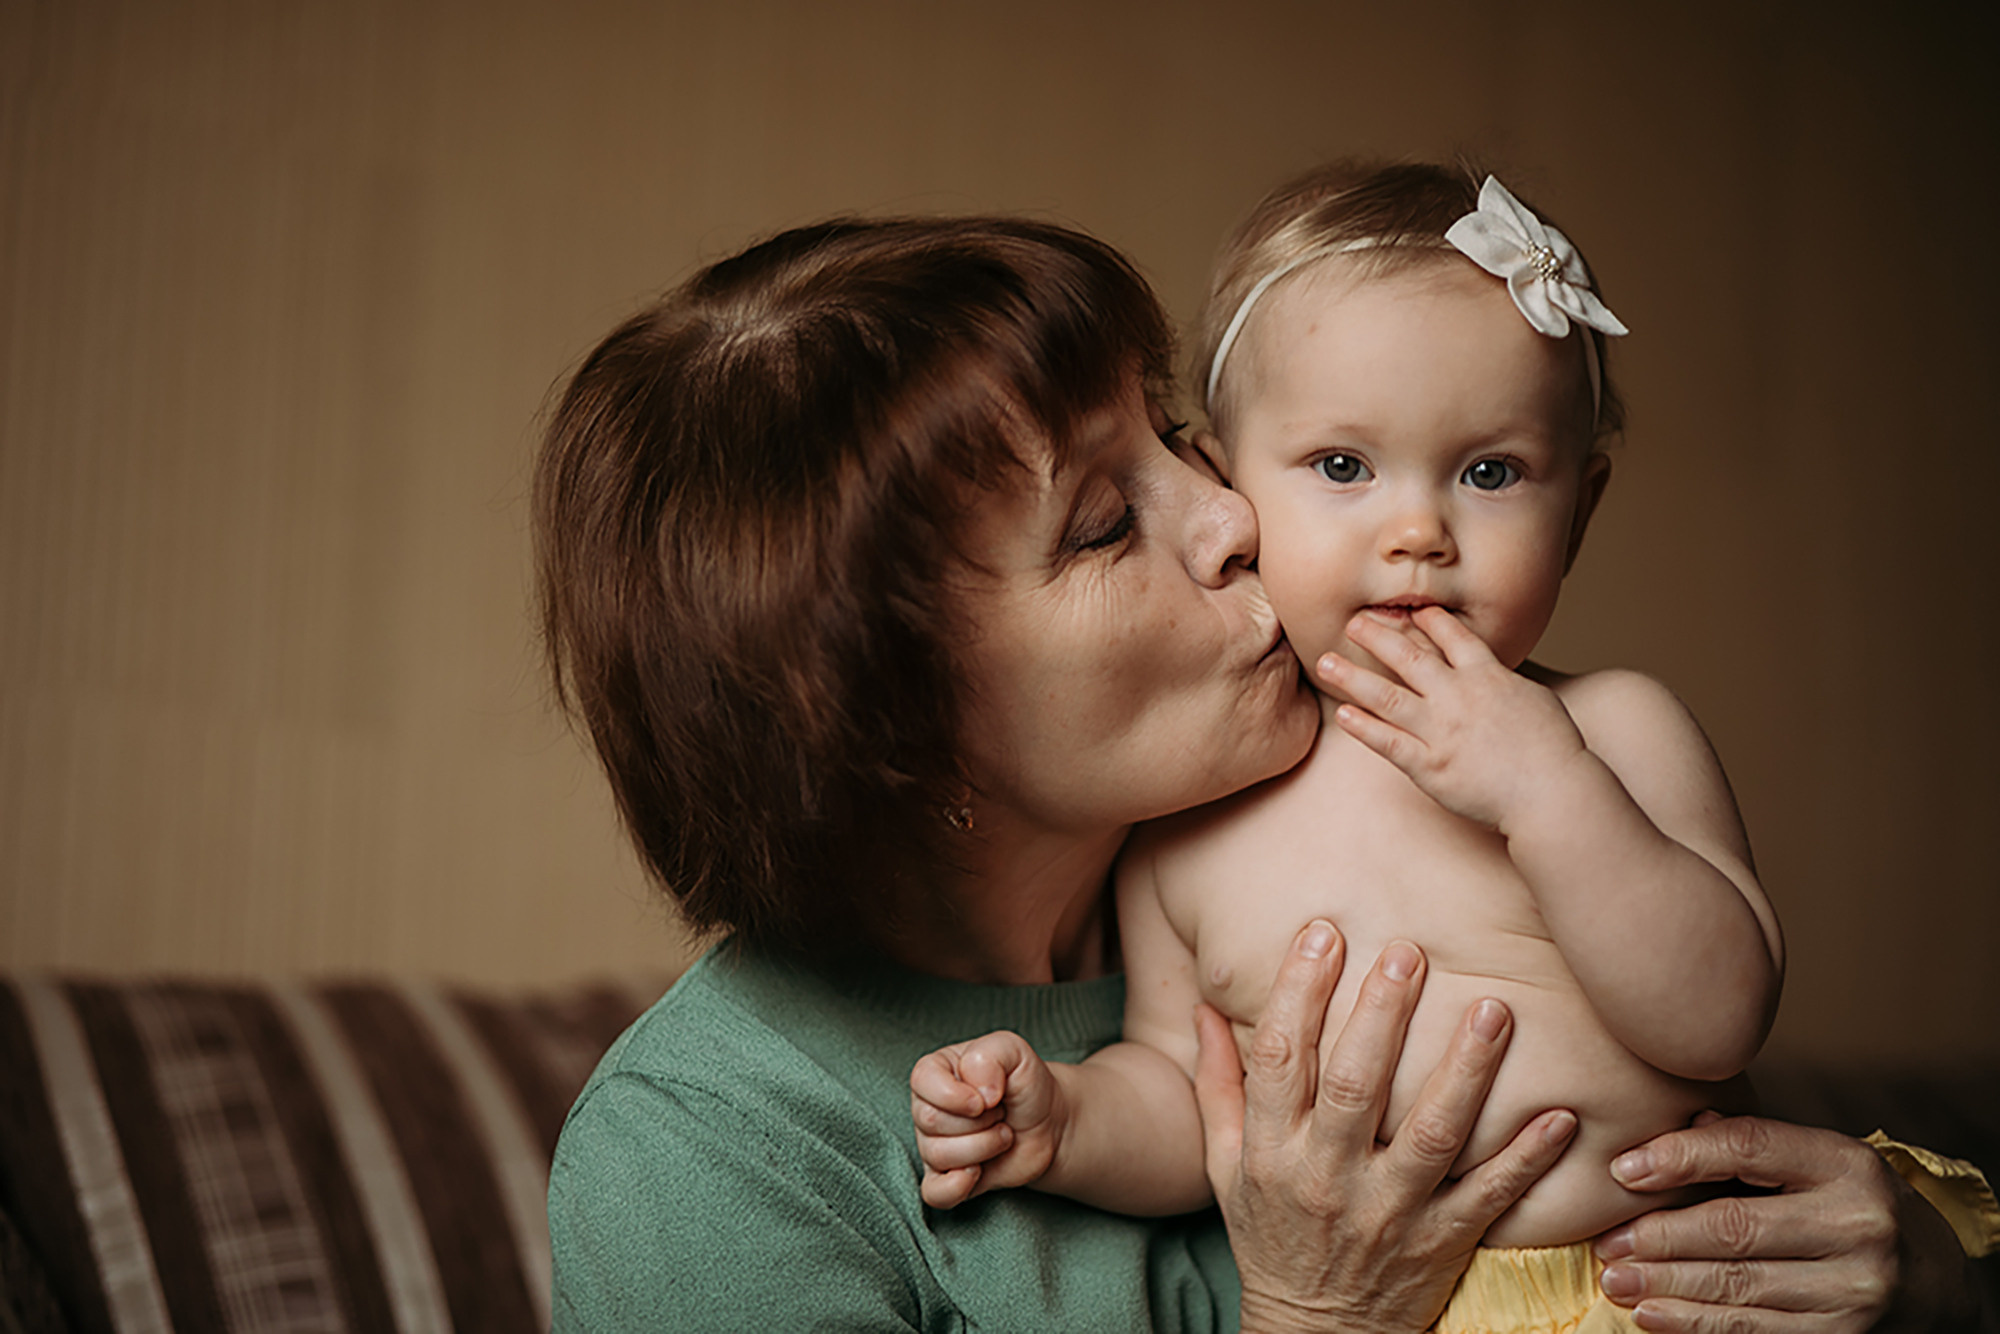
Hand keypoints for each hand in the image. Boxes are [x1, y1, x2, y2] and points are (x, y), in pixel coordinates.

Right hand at [910, 1030, 1064, 1208]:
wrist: (1047, 1122)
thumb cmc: (1024, 1083)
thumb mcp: (1013, 1050)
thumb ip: (991, 1055)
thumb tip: (977, 1093)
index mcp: (936, 1072)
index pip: (922, 1081)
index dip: (956, 1094)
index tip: (989, 1098)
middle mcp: (927, 1108)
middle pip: (931, 1121)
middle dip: (979, 1121)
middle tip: (1000, 1113)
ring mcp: (934, 1145)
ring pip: (938, 1155)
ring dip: (984, 1147)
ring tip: (1003, 1134)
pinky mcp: (948, 1178)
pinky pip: (934, 1193)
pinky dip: (955, 1187)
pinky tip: (977, 1173)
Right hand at [1194, 921, 1578, 1332]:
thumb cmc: (1268, 1236)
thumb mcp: (1224, 1167)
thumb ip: (1218, 1086)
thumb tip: (1202, 1006)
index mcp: (1272, 1153)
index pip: (1280, 1058)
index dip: (1298, 991)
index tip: (1322, 931)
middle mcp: (1327, 1179)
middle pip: (1355, 1086)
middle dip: (1382, 1014)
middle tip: (1409, 951)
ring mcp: (1388, 1214)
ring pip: (1431, 1135)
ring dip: (1466, 1072)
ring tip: (1494, 1011)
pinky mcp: (1440, 1244)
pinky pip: (1489, 1198)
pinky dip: (1527, 1158)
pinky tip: (1560, 1112)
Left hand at [1318, 606, 1587, 831]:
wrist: (1553, 792)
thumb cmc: (1554, 749)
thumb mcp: (1534, 700)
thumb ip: (1503, 684)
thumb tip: (1489, 672)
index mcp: (1489, 676)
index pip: (1452, 637)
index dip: (1429, 621)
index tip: (1410, 610)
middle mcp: (1458, 696)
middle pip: (1409, 656)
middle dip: (1377, 636)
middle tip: (1352, 622)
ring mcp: (1440, 730)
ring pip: (1387, 695)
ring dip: (1353, 676)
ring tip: (1325, 663)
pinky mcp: (1429, 765)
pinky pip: (1387, 742)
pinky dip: (1363, 727)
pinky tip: (1342, 714)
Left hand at [1595, 1113, 1978, 1331]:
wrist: (1932, 1279)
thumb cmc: (1849, 1205)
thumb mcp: (1818, 1161)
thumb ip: (1749, 1148)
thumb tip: (1669, 1136)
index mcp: (1845, 1163)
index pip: (1748, 1148)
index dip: (1679, 1156)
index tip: (1622, 1170)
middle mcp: (1857, 1224)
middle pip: (1735, 1227)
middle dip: (1659, 1237)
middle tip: (1607, 1242)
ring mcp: (1854, 1287)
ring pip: (1738, 1286)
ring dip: (1666, 1285)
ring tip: (1615, 1280)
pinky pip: (1755, 1330)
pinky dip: (1697, 1324)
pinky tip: (1654, 1317)